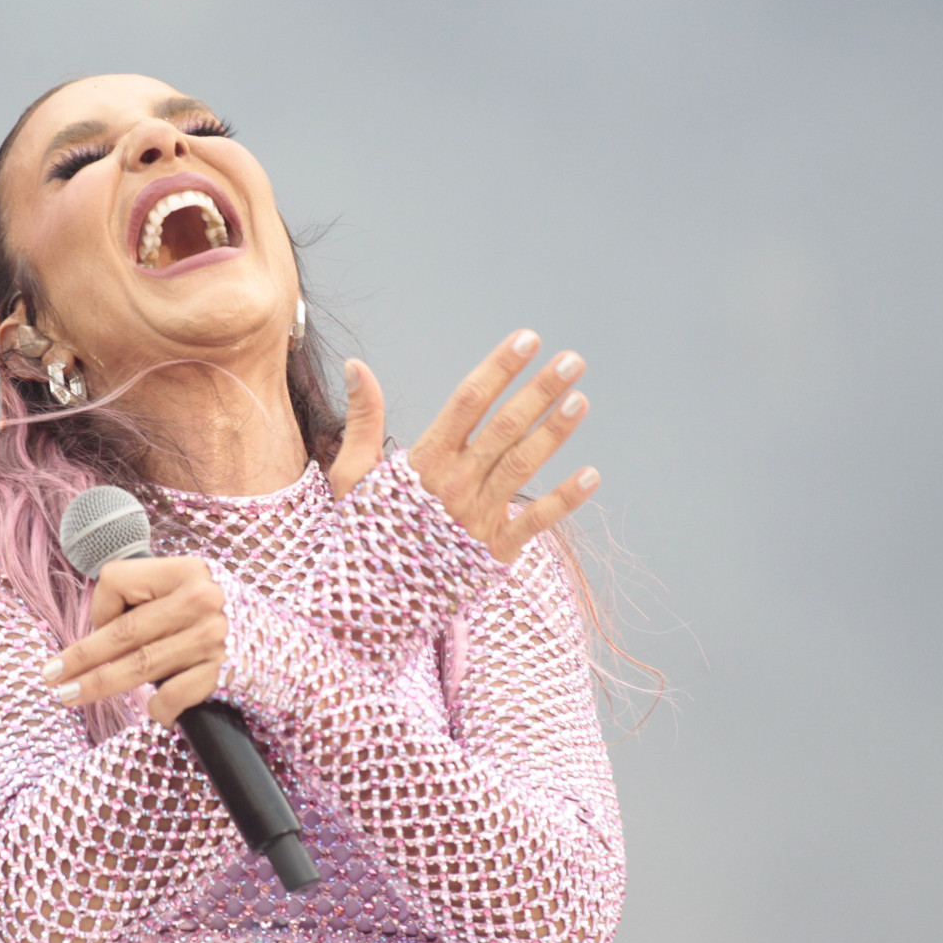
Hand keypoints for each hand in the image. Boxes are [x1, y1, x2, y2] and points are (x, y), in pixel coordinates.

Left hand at [42, 556, 227, 726]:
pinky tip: (159, 713)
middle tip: (51, 675)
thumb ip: (154, 600)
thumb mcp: (197, 594)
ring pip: (137, 667)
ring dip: (97, 685)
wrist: (292, 657)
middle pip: (121, 632)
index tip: (99, 630)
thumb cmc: (230, 625)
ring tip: (68, 695)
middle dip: (79, 657)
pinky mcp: (222, 673)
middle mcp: (201, 599)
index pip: (117, 581)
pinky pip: (170, 697)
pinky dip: (158, 710)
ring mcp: (213, 637)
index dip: (100, 609)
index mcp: (188, 570)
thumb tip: (96, 630)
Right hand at [328, 330, 597, 563]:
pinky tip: (591, 476)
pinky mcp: (493, 552)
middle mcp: (454, 485)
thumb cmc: (360, 531)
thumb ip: (363, 417)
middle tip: (572, 360)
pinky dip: (564, 501)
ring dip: (554, 433)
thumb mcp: (351, 473)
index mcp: (423, 462)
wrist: (367, 602)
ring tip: (581, 400)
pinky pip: (535, 522)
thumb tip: (356, 365)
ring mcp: (476, 518)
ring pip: (522, 466)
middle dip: (540, 390)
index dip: (499, 367)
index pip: (468, 401)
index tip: (527, 339)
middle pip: (504, 427)